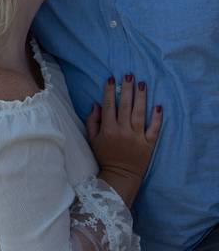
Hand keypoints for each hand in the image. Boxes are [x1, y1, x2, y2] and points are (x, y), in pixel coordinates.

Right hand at [86, 73, 162, 206]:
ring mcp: (137, 137)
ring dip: (141, 97)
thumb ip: (92, 120)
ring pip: (140, 113)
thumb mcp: (92, 139)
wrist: (120, 175)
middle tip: (129, 75)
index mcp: (108, 129)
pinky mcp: (149, 144)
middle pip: (126, 106)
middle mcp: (123, 131)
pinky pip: (154, 129)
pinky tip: (158, 106)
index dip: (110, 91)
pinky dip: (157, 118)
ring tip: (142, 84)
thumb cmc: (104, 156)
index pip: (109, 105)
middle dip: (128, 89)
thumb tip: (96, 104)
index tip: (112, 79)